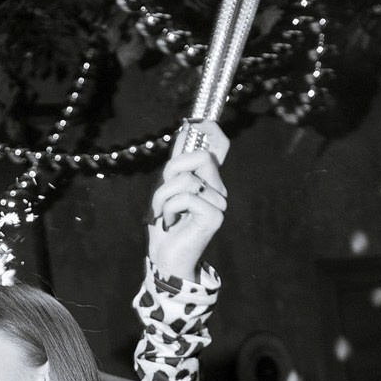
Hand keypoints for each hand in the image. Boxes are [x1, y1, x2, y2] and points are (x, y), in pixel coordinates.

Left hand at [146, 120, 228, 280]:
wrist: (164, 258)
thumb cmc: (164, 225)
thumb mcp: (165, 189)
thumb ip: (176, 165)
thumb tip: (186, 130)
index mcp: (208, 180)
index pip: (219, 147)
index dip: (212, 130)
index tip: (197, 123)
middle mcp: (217, 188)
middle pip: (200, 156)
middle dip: (171, 173)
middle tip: (161, 197)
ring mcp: (219, 202)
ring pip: (186, 179)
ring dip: (163, 197)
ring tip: (163, 214)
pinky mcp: (215, 216)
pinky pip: (186, 197)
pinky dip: (169, 209)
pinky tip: (170, 223)